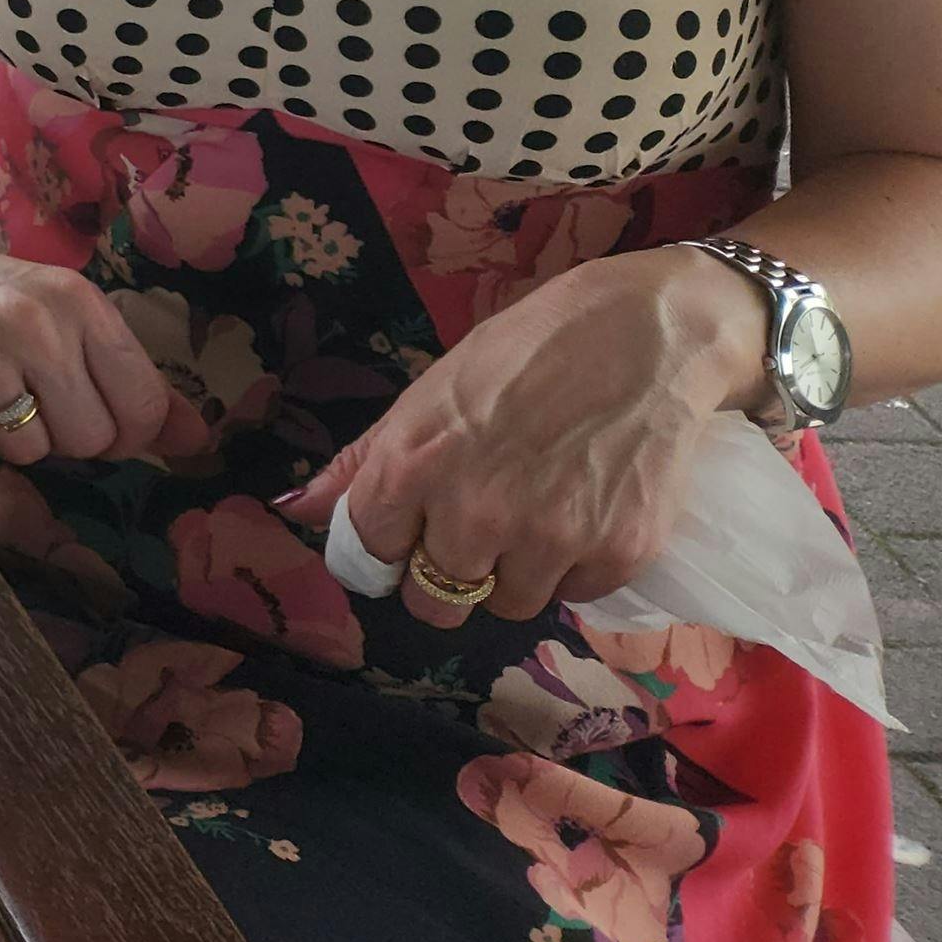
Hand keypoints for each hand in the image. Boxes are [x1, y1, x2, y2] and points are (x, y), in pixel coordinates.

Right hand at [0, 147, 194, 474]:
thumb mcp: (54, 309)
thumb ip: (124, 373)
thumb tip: (198, 442)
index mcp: (76, 302)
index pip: (139, 407)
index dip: (117, 430)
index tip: (82, 414)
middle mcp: (31, 323)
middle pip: (85, 440)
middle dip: (53, 435)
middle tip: (13, 395)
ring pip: (24, 453)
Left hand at [292, 249, 751, 625]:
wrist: (645, 336)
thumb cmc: (526, 352)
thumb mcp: (429, 392)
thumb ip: (364, 460)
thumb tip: (296, 510)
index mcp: (414, 467)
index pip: (372, 552)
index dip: (390, 546)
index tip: (411, 532)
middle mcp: (476, 514)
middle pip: (436, 602)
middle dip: (446, 577)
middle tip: (476, 534)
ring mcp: (551, 539)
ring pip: (509, 605)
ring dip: (515, 574)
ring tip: (537, 515)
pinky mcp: (619, 555)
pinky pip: (576, 596)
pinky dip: (576, 568)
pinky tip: (585, 513)